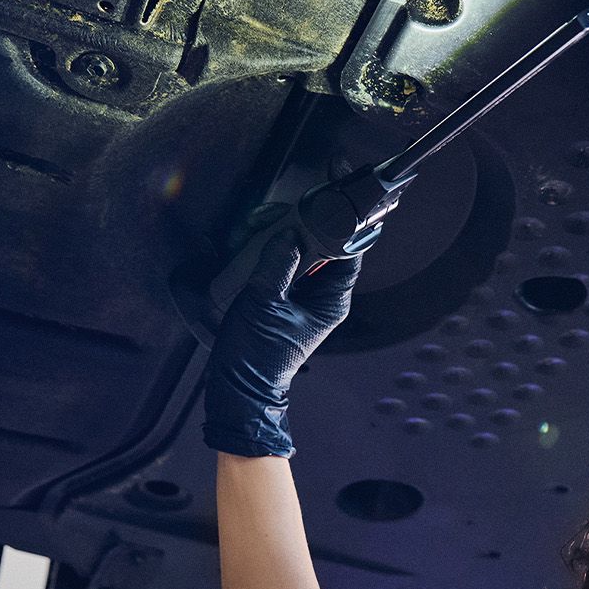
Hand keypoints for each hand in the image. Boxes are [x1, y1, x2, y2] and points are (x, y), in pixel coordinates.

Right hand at [202, 221, 362, 457]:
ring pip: (302, 256)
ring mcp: (303, 299)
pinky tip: (254, 243)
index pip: (350, 253)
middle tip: (281, 213)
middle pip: (325, 249)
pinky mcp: (283, 300)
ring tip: (262, 226)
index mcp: (331, 301)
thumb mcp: (265, 304)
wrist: (238, 388)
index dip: (342, 225)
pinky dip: (272, 253)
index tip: (329, 201)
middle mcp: (323, 298)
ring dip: (284, 238)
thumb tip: (289, 234)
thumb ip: (278, 265)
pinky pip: (284, 267)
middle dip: (304, 227)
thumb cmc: (257, 356)